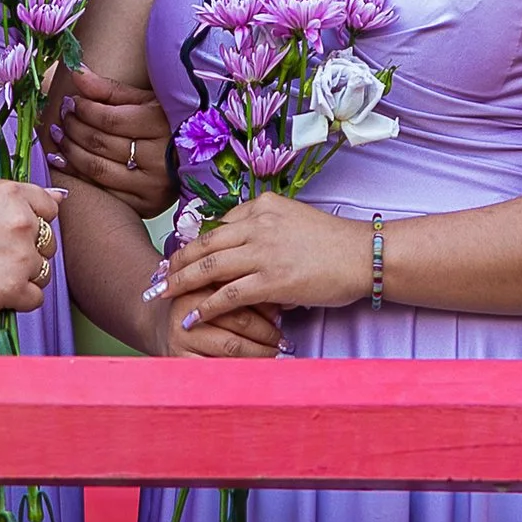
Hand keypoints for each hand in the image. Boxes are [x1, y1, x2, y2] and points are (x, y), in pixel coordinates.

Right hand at [0, 177, 63, 311]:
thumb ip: (21, 197)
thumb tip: (61, 198)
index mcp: (14, 194)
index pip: (51, 210)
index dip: (35, 222)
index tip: (14, 231)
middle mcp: (22, 223)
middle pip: (49, 243)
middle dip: (29, 250)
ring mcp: (19, 256)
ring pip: (44, 272)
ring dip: (24, 275)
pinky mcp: (12, 287)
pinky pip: (36, 298)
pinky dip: (20, 299)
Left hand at [48, 64, 173, 214]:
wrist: (193, 159)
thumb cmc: (167, 125)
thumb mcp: (146, 102)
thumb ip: (109, 90)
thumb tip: (76, 72)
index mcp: (163, 125)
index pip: (110, 119)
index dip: (84, 109)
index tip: (71, 101)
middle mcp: (160, 158)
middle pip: (100, 143)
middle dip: (73, 128)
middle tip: (62, 116)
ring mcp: (153, 185)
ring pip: (97, 168)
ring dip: (70, 151)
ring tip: (59, 135)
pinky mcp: (146, 205)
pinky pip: (102, 190)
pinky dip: (77, 174)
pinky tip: (63, 160)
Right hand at [148, 295, 282, 359]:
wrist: (159, 324)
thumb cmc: (196, 306)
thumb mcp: (215, 291)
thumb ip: (243, 294)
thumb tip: (279, 310)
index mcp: (198, 285)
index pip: (240, 296)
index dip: (265, 310)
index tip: (282, 320)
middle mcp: (186, 309)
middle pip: (239, 322)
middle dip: (266, 334)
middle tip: (283, 342)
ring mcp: (181, 336)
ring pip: (232, 347)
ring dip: (259, 352)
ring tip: (273, 354)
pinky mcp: (179, 359)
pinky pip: (217, 368)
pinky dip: (239, 369)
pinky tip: (252, 369)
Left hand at [154, 191, 370, 326]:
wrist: (364, 255)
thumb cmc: (335, 244)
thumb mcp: (295, 222)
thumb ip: (267, 232)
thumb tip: (244, 254)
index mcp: (264, 206)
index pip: (219, 225)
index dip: (195, 244)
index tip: (179, 257)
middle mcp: (259, 223)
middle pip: (205, 242)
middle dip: (176, 261)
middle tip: (157, 276)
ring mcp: (264, 251)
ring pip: (209, 266)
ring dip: (180, 282)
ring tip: (162, 294)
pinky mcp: (272, 279)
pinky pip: (228, 294)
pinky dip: (206, 306)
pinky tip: (192, 315)